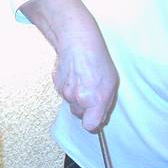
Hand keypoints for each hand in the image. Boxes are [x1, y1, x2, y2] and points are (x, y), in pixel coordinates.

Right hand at [20, 0, 118, 131]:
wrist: (77, 42)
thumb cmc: (97, 59)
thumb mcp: (112, 83)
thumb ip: (105, 103)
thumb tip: (99, 117)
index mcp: (95, 100)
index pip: (90, 126)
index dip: (92, 122)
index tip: (95, 117)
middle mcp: (78, 98)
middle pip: (79, 114)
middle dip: (84, 107)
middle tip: (90, 91)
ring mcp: (65, 92)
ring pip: (71, 102)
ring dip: (76, 95)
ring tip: (82, 79)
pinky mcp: (56, 84)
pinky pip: (63, 92)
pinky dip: (68, 86)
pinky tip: (73, 74)